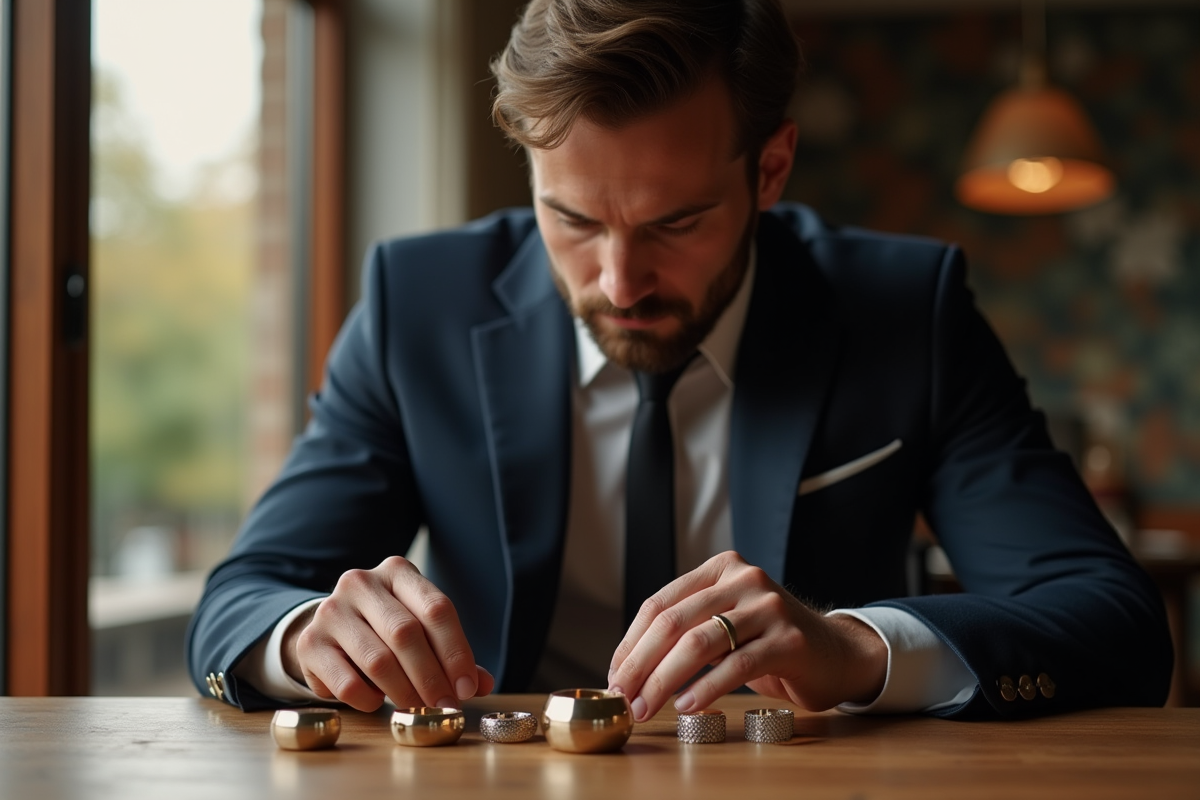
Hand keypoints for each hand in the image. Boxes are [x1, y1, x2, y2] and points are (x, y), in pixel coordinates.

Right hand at [281, 555, 494, 711]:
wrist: (329, 631)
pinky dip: (369, 699)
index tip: (468, 687)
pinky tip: (378, 701)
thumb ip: (450, 653)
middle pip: (407, 634)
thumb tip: (482, 684)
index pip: (436, 609)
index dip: (457, 652)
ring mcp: (331, 610)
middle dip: (432, 677)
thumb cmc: (384, 630)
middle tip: (445, 705)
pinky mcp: (310, 643)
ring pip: (378, 660)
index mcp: (398, 571)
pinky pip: (347, 682)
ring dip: (404, 692)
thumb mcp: (420, 629)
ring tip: (418, 708)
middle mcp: (361, 583)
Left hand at [606, 551, 886, 721]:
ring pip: (700, 643)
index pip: (660, 603)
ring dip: (664, 680)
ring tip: (647, 706)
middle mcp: (744, 578)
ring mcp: (769, 606)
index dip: (632, 642)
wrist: (836, 653)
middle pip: (674, 622)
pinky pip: (736, 665)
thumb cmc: (769, 642)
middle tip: (624, 696)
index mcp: (721, 568)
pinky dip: (706, 688)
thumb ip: (687, 630)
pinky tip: (687, 706)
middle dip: (641, 664)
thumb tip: (629, 667)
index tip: (615, 675)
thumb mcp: (726, 622)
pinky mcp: (790, 639)